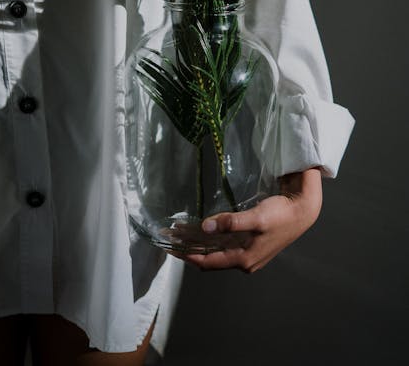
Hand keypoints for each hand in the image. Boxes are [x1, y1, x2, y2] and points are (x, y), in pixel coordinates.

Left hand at [176, 167, 322, 273]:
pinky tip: (205, 229)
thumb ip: (231, 223)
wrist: (303, 210)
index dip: (188, 255)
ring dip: (200, 242)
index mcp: (244, 260)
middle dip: (190, 247)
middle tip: (171, 237)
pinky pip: (225, 245)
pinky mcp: (252, 243)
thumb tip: (206, 227)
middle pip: (211, 258)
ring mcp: (249, 253)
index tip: (171, 247)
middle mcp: (245, 261)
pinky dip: (212, 238)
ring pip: (217, 251)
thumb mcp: (255, 218)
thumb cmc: (281, 215)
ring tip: (183, 231)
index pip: (208, 262)